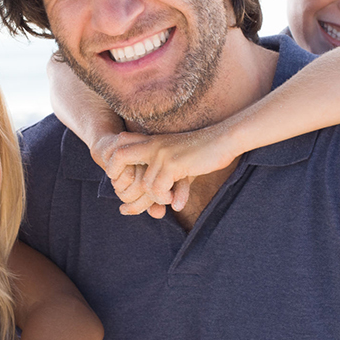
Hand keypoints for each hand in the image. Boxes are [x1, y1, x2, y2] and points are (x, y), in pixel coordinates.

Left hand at [96, 128, 236, 217]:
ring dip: (155, 197)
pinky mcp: (173, 163)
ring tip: (168, 199)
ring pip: (144, 184)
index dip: (114, 162)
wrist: (225, 140)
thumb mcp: (178, 157)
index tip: (119, 179)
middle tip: (124, 197)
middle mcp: (153, 144)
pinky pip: (158, 189)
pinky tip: (175, 199)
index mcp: (152, 140)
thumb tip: (154, 200)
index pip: (120, 144)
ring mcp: (162, 153)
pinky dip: (165, 198)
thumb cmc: (204, 152)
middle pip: (119, 156)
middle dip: (116, 176)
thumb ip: (162, 172)